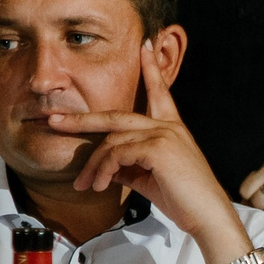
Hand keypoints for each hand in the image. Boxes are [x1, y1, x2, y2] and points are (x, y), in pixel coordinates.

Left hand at [42, 50, 238, 243]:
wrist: (207, 216)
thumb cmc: (184, 199)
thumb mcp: (150, 179)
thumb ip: (128, 167)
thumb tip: (105, 168)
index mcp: (171, 129)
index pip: (159, 92)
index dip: (150, 69)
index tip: (144, 47)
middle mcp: (169, 127)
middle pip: (116, 115)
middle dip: (82, 119)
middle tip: (55, 120)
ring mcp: (164, 135)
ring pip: (111, 141)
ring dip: (93, 165)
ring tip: (85, 185)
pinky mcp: (159, 148)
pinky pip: (117, 154)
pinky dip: (104, 170)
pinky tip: (101, 185)